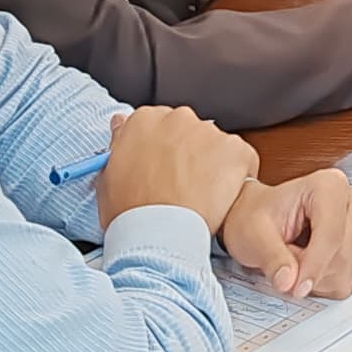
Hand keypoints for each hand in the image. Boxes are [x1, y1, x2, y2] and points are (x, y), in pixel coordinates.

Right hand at [96, 105, 255, 235]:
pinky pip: (243, 160)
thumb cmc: (131, 212)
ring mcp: (209, 132)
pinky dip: (238, 177)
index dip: (167, 151)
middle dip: (192, 154)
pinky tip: (222, 198)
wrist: (159, 234)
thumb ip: (120, 144)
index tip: (168, 168)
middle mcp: (178, 118)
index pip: (163, 126)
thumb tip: (120, 124)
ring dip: (214, 165)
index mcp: (145, 120)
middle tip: (185, 184)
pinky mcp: (235, 149)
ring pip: (217, 146)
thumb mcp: (109, 176)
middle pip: (192, 132)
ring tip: (203, 196)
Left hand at [217, 169, 351, 299]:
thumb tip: (288, 281)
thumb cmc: (254, 216)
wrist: (254, 216)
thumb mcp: (252, 234)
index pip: (332, 235)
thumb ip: (272, 257)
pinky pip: (347, 280)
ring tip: (292, 259)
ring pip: (345, 270)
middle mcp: (350, 202)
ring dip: (316, 278)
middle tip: (284, 263)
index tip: (295, 287)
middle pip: (342, 254)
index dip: (314, 266)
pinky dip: (322, 284)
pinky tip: (305, 267)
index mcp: (329, 186)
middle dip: (311, 270)